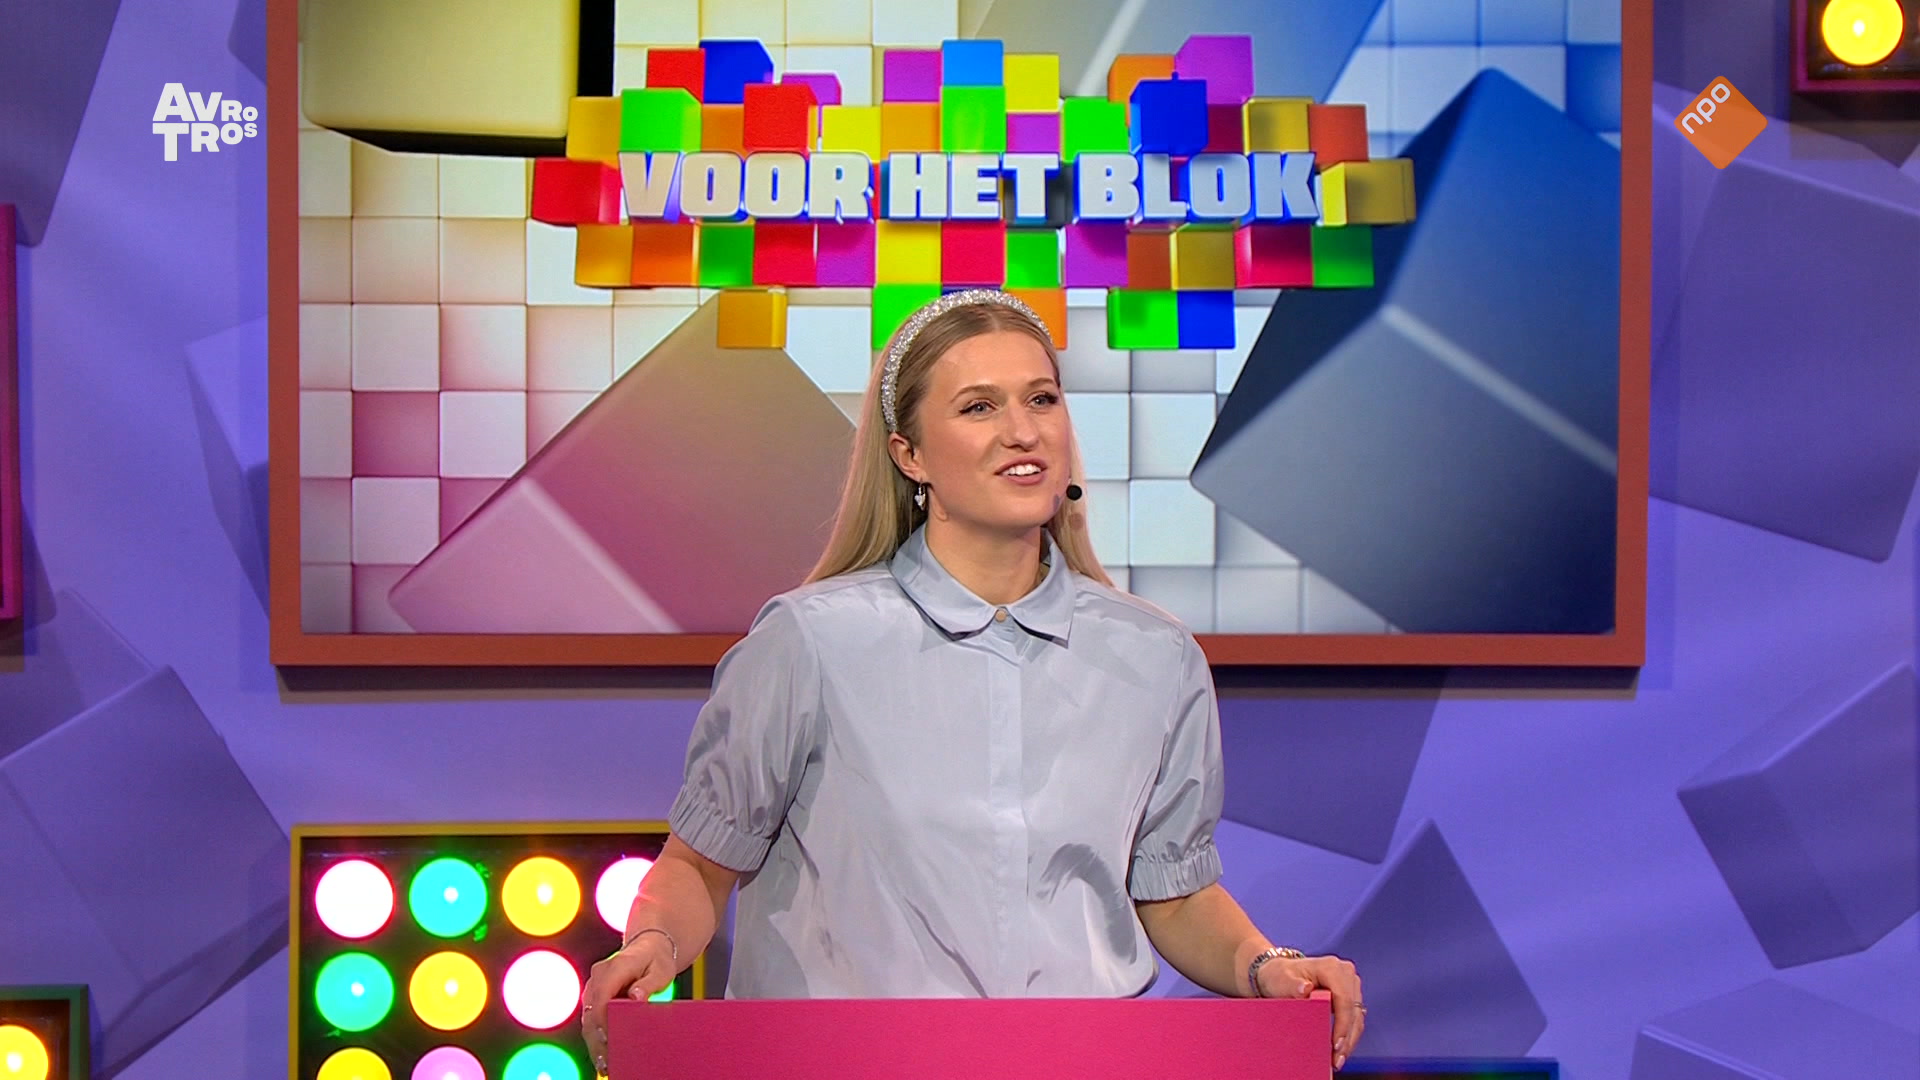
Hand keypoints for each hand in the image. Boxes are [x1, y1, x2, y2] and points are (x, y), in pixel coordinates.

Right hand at [579, 935, 676, 1075]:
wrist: (649, 946)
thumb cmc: (657, 959)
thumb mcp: (661, 970)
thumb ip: (649, 983)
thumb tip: (635, 997)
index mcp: (615, 967)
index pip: (602, 995)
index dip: (602, 1018)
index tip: (608, 1038)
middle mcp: (599, 976)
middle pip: (591, 1010)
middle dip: (596, 1037)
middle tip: (606, 1061)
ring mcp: (594, 985)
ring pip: (588, 1016)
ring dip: (594, 1040)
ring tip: (604, 1064)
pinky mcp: (595, 995)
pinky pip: (591, 1016)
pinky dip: (595, 1035)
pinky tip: (603, 1054)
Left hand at [1257, 953, 1364, 1070]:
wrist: (1280, 974)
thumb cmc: (1280, 976)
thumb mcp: (1280, 980)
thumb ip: (1291, 984)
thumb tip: (1305, 989)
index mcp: (1331, 967)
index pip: (1344, 998)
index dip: (1342, 1023)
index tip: (1335, 1044)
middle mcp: (1345, 973)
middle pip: (1353, 1010)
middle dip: (1346, 1037)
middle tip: (1336, 1060)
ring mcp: (1350, 985)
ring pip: (1357, 1017)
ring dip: (1349, 1040)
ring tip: (1337, 1060)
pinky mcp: (1351, 996)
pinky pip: (1354, 1019)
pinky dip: (1348, 1036)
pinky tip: (1339, 1051)